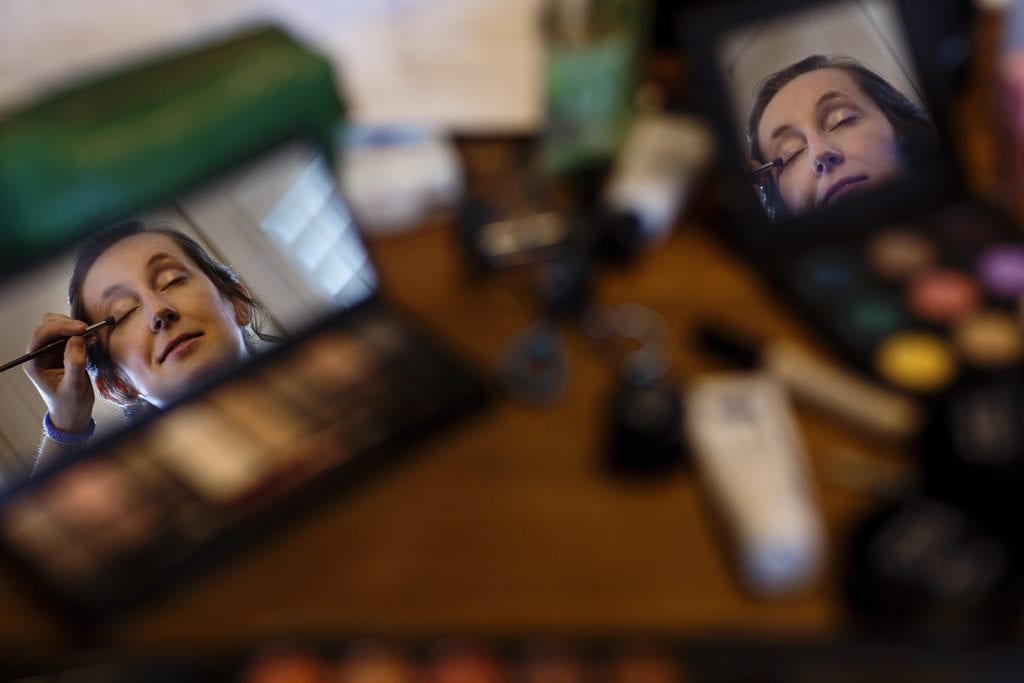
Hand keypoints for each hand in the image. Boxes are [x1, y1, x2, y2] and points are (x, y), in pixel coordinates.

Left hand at [23, 313, 95, 431]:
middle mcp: (40, 355)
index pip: (42, 335)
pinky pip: (70, 335)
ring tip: (91, 337)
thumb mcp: (74, 387)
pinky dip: (81, 333)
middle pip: (48, 325)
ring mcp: (51, 352)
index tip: (81, 329)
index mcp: (35, 363)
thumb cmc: (70, 405)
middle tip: (88, 331)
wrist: (73, 415)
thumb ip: (75, 364)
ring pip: (59, 326)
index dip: (60, 328)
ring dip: (75, 328)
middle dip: (67, 325)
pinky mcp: (63, 352)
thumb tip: (77, 340)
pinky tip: (91, 340)